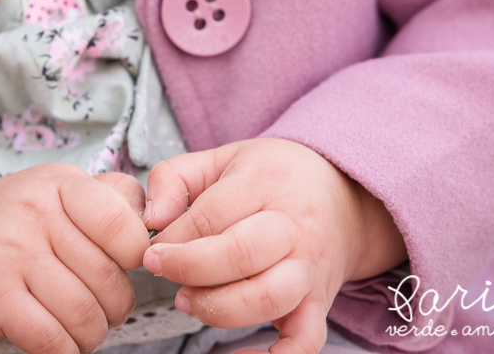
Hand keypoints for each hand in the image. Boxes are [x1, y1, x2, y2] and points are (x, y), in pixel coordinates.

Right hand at [0, 165, 148, 353]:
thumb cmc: (16, 223)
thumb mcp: (60, 192)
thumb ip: (111, 198)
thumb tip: (157, 219)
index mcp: (59, 185)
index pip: (121, 222)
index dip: (136, 254)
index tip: (126, 265)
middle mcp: (34, 214)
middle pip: (107, 278)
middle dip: (117, 305)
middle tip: (105, 307)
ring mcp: (12, 255)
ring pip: (84, 313)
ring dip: (93, 333)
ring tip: (85, 327)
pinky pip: (51, 339)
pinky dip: (67, 350)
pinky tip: (62, 343)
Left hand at [141, 139, 405, 353]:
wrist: (342, 191)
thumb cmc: (271, 177)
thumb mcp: (219, 158)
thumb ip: (173, 178)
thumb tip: (151, 218)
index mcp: (263, 184)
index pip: (212, 214)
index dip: (173, 238)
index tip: (153, 249)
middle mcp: (292, 226)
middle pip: (241, 253)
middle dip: (191, 269)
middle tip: (163, 270)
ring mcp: (308, 267)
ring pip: (268, 297)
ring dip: (219, 308)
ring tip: (189, 300)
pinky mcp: (319, 302)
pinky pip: (305, 340)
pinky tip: (237, 353)